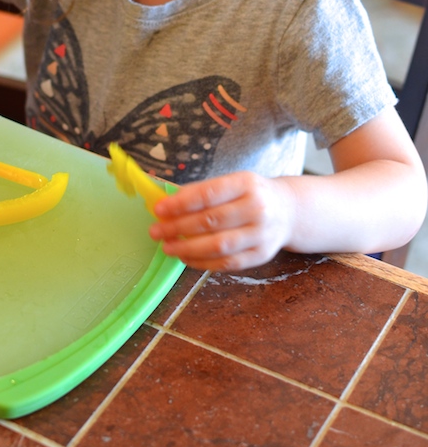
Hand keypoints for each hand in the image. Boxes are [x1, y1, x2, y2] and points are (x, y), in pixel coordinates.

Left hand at [149, 171, 293, 271]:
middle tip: (155, 231)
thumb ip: (201, 192)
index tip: (158, 209)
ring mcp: (261, 234)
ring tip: (167, 247)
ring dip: (187, 248)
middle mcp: (257, 208)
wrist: (289, 210)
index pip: (208, 194)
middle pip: (210, 221)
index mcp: (246, 183)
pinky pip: (227, 264)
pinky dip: (202, 263)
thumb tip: (166, 203)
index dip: (180, 203)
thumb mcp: (232, 183)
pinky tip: (185, 258)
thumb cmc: (251, 194)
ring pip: (218, 246)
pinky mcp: (261, 255)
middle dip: (177, 228)